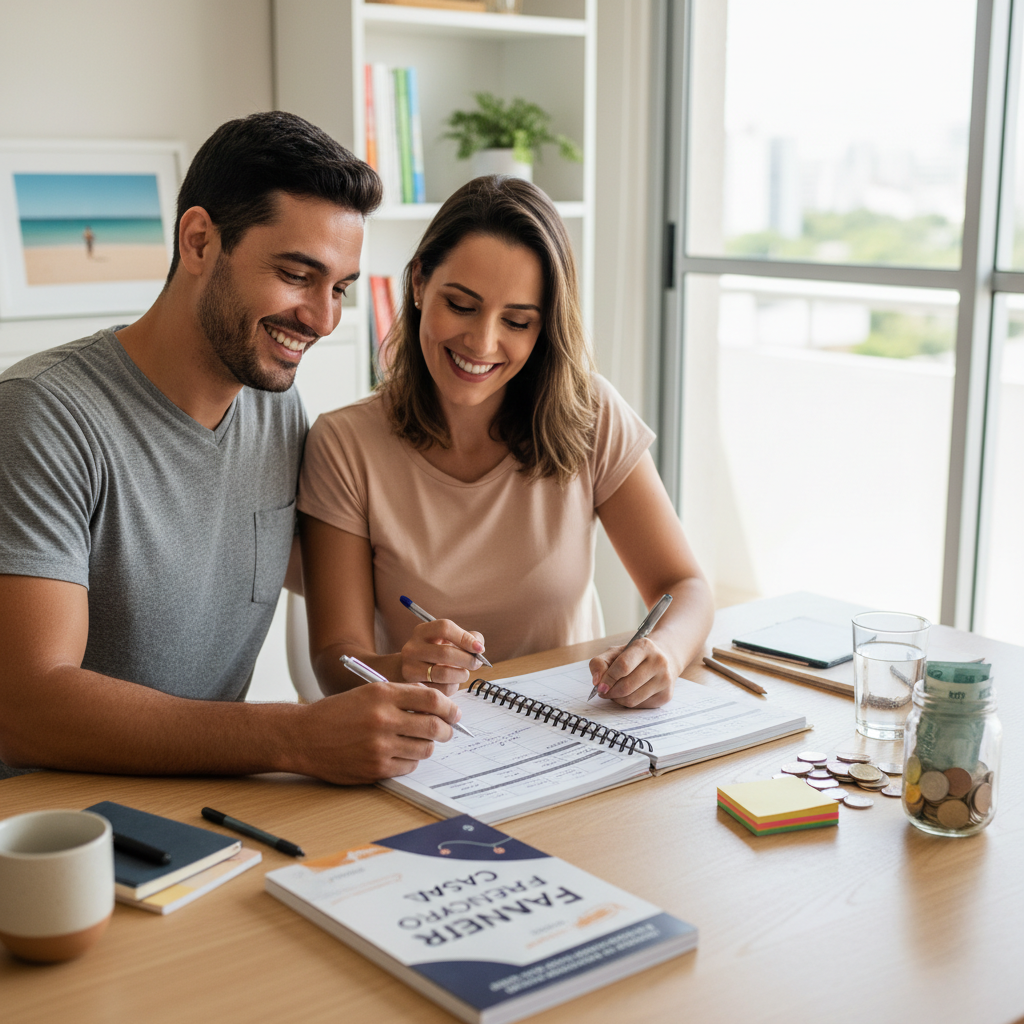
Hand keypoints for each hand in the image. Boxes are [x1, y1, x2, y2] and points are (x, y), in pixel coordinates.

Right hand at [292, 681, 462, 783]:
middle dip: (447, 729)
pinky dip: (411, 761)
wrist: (304, 736)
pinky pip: (408, 766)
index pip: (431, 697)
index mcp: (383, 694)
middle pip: (433, 725)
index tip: (454, 712)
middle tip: (447, 730)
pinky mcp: (375, 768)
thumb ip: (400, 696)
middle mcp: (383, 719)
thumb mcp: (368, 693)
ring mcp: (379, 746)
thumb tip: (434, 703)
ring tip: (422, 742)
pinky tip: (402, 754)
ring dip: (428, 746)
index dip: (448, 706)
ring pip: (424, 748)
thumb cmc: (337, 713)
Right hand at [400, 619, 486, 695]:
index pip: (445, 628)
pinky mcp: (413, 687)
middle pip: (445, 653)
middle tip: (477, 664)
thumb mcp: (449, 640)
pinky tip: (451, 682)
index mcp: (423, 631)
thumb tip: (479, 648)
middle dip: (467, 660)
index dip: (465, 638)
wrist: (413, 670)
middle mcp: (412, 648)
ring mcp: (410, 668)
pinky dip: (452, 687)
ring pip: (443, 674)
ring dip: (461, 675)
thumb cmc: (437, 653)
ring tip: (464, 674)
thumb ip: (469, 638)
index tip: (479, 648)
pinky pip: (440, 690)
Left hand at [588, 638, 677, 708]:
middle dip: (610, 692)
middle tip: (603, 692)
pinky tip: (628, 694)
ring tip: (614, 693)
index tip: (599, 686)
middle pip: (627, 686)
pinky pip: (639, 706)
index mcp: (645, 646)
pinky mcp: (666, 695)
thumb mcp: (614, 653)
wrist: (662, 659)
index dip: (608, 679)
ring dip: (617, 699)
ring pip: (632, 700)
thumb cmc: (633, 657)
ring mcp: (665, 680)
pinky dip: (628, 703)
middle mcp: (659, 662)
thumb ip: (599, 663)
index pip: (623, 666)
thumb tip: (596, 682)